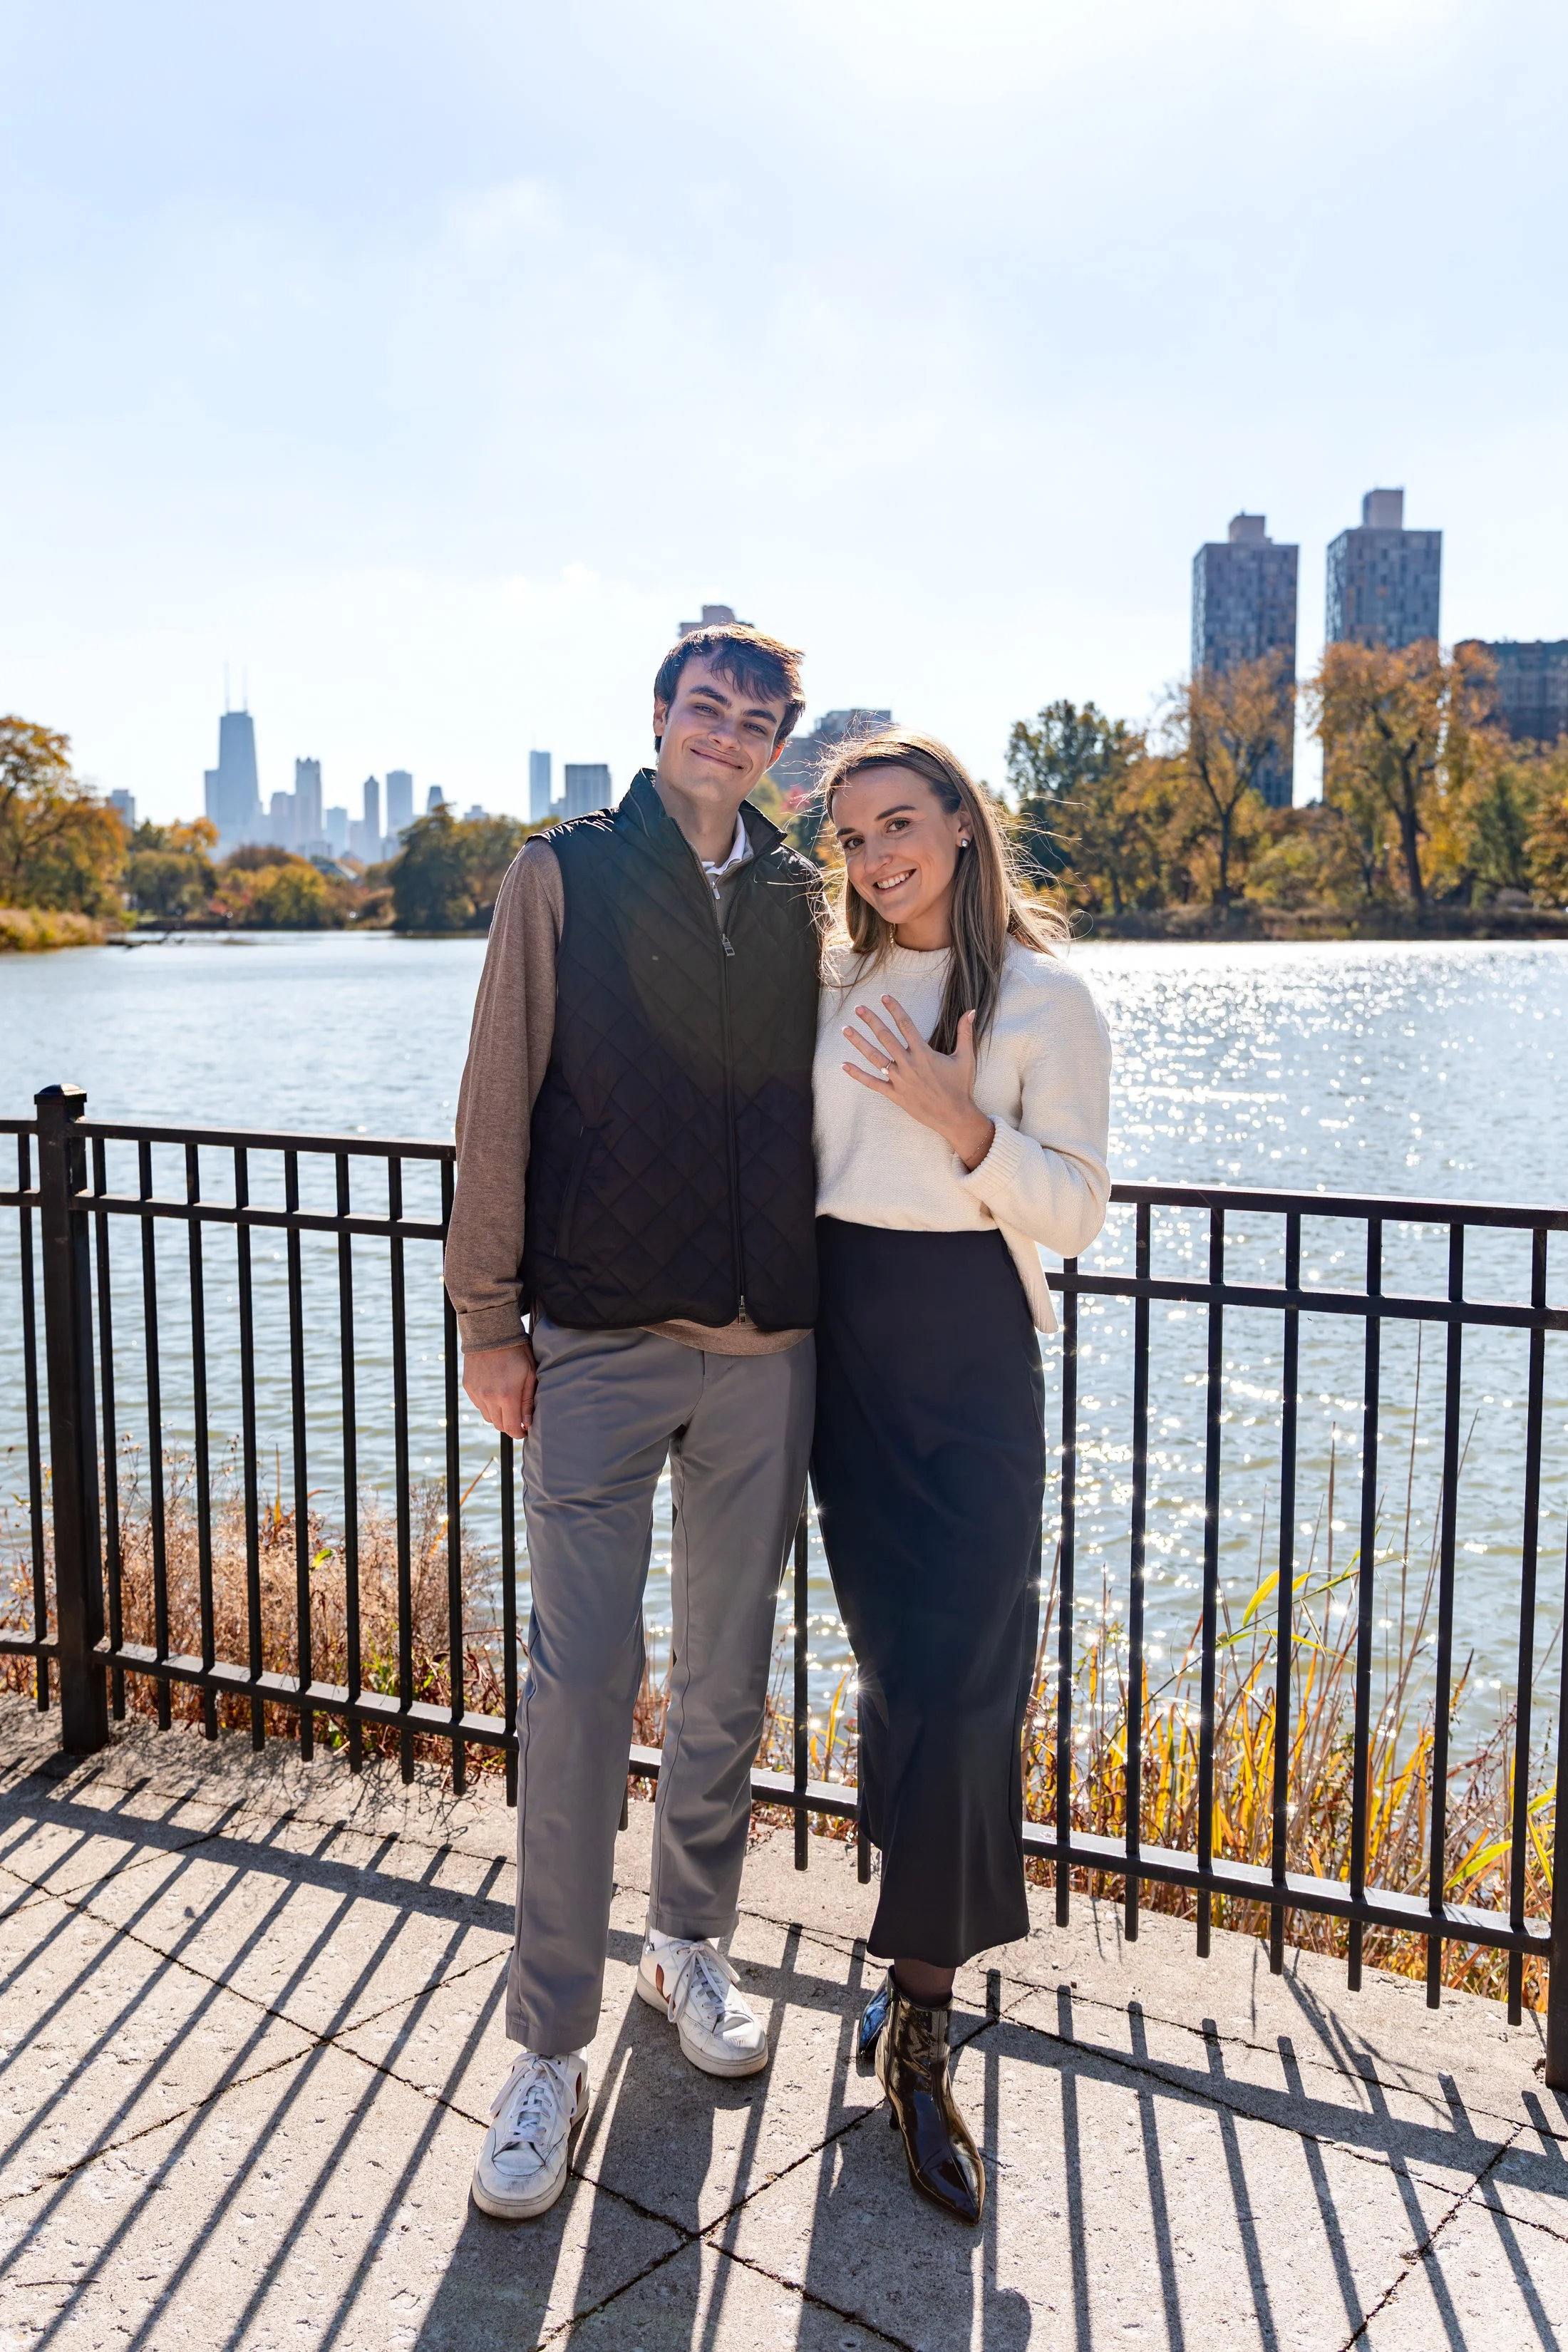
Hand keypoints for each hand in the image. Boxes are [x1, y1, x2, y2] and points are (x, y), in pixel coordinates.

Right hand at [462, 1339, 537, 1439]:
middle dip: (510, 1425)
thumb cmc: (516, 1352)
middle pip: (499, 1425)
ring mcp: (477, 1393)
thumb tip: (528, 1423)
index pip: (512, 1428)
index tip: (525, 1431)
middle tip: (518, 1419)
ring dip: (498, 1416)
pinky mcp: (468, 1387)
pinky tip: (495, 1393)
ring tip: (507, 1404)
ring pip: (488, 1417)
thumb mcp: (529, 1374)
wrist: (491, 1333)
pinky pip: (479, 1405)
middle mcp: (489, 1398)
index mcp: (507, 1396)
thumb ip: (528, 1401)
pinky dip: (487, 1405)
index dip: (519, 1433)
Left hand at [842, 995, 995, 1170]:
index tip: (884, 997)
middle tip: (859, 1008)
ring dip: (859, 1042)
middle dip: (871, 1021)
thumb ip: (965, 1033)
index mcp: (923, 1053)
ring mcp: (899, 1079)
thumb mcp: (965, 1057)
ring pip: (875, 1057)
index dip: (894, 1009)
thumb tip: (971, 1011)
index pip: (906, 1025)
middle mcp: (908, 1064)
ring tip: (846, 1029)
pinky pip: (872, 1083)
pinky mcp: (894, 1094)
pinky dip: (857, 1074)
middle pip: (885, 1037)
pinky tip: (844, 1064)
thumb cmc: (961, 1087)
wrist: (955, 1116)